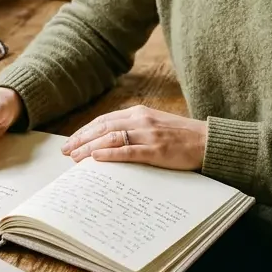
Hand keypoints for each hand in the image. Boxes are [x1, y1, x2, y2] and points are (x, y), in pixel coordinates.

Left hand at [62, 105, 207, 171]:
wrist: (206, 141)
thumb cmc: (181, 136)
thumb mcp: (155, 124)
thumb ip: (135, 128)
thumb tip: (110, 141)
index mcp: (139, 112)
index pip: (104, 120)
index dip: (85, 130)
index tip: (71, 141)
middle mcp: (140, 120)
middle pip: (102, 127)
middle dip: (81, 139)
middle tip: (65, 151)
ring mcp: (148, 134)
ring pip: (111, 138)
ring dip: (90, 148)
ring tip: (75, 157)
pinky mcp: (156, 149)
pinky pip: (128, 151)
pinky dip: (110, 154)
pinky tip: (96, 159)